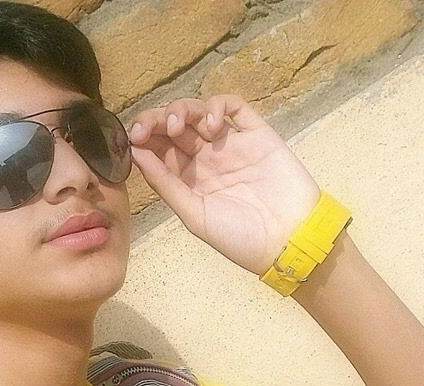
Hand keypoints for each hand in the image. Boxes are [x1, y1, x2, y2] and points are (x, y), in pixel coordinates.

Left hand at [128, 94, 320, 275]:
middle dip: (157, 120)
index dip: (144, 137)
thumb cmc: (241, 239)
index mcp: (190, 180)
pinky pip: (234, 107)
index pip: (160, 149)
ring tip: (180, 125)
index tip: (133, 138)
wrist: (290, 241)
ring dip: (183, 110)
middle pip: (175, 126)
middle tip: (148, 127)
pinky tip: (213, 124)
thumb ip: (166, 185)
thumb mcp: (196, 216)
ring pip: (199, 112)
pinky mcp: (257, 134)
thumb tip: (135, 155)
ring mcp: (232, 144)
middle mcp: (208, 160)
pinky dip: (218, 106)